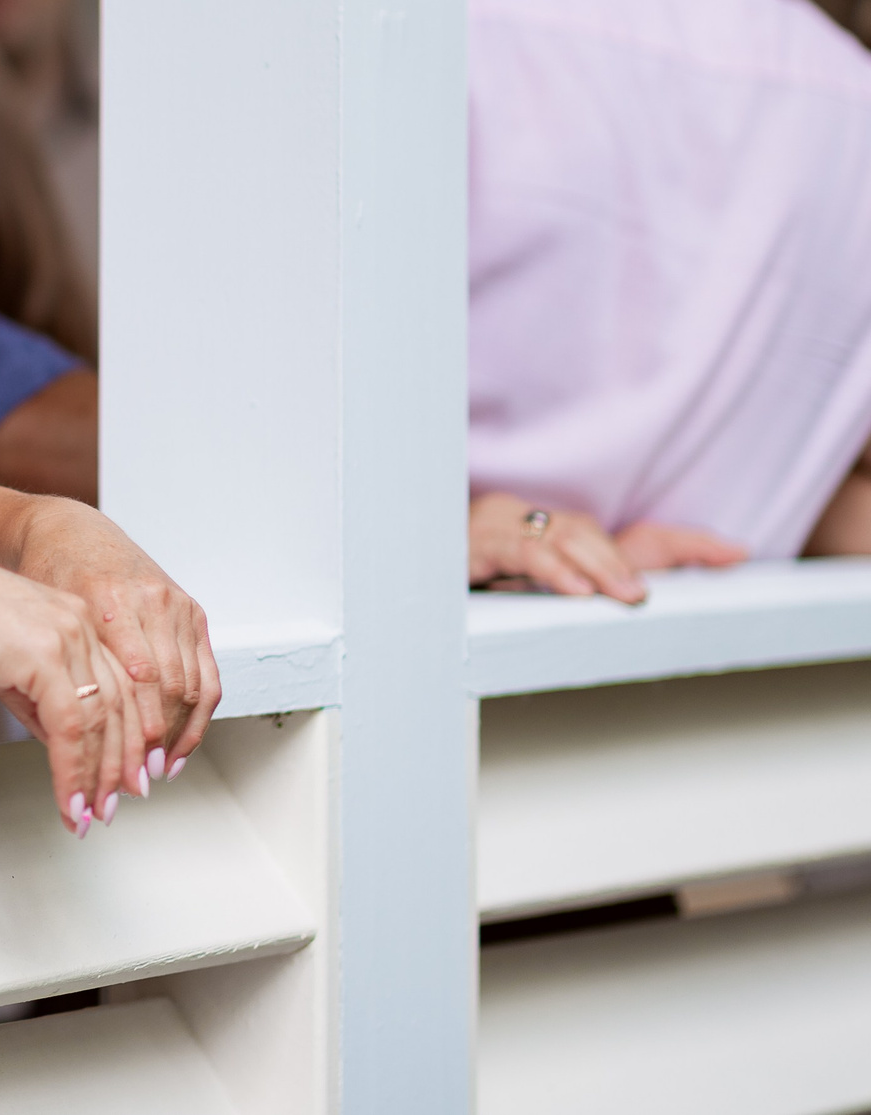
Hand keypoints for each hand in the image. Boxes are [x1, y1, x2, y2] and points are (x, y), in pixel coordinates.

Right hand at [0, 551, 152, 835]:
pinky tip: (69, 798)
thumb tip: (59, 739)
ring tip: (89, 812)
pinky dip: (71, 771)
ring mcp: (67, 639)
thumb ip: (41, 699)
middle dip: (119, 764)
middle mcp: (80, 626)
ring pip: (99, 722)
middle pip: (119, 708)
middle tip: (114, 803)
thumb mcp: (10, 664)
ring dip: (96, 777)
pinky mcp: (45, 657)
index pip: (122, 688)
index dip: (130, 737)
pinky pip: (70, 728)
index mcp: (78, 620)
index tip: (128, 772)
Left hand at [5, 498, 218, 779]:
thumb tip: (60, 741)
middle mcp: (147, 600)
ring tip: (160, 770)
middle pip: (167, 687)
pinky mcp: (191, 611)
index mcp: (106, 599)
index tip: (124, 767)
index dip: (135, 728)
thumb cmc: (47, 575)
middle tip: (140, 781)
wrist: (69, 532)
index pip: (136, 678)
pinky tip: (181, 744)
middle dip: (156, 742)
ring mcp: (174, 604)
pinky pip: (206, 673)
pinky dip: (198, 714)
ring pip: (191, 685)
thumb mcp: (43, 620)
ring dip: (179, 736)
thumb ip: (59, 671)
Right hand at [468, 492, 744, 602]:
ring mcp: (502, 527)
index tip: (734, 554)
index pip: (633, 535)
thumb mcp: (531, 598)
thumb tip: (640, 614)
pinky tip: (573, 590)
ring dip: (598, 566)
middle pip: (591, 531)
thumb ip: (582, 599)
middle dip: (628, 561)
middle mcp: (530, 523)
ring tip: (624, 595)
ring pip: (562, 536)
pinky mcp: (476, 543)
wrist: (403, 571)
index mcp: (552, 537)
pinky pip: (521, 549)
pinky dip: (551, 568)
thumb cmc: (465, 587)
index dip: (684, 544)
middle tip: (650, 595)